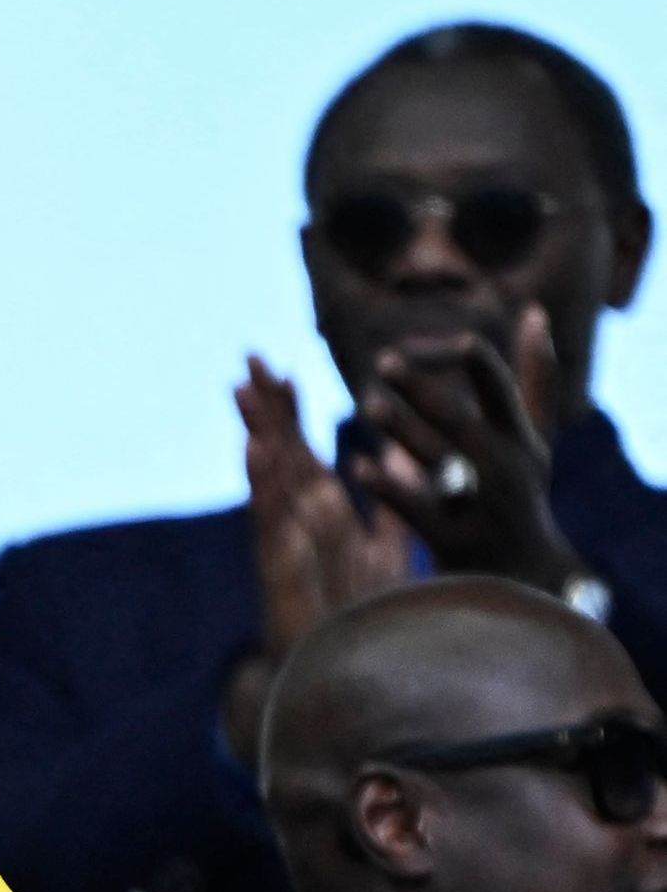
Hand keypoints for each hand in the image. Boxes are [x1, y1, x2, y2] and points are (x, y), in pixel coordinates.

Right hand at [240, 356, 416, 673]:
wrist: (344, 680)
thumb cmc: (360, 622)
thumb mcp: (384, 554)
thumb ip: (392, 508)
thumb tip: (410, 460)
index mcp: (323, 520)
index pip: (304, 456)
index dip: (293, 416)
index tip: (284, 371)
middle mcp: (300, 529)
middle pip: (280, 459)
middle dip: (266, 412)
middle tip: (250, 362)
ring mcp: (287, 551)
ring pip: (270, 485)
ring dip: (255, 439)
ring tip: (242, 395)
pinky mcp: (283, 577)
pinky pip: (272, 525)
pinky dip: (263, 487)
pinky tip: (256, 453)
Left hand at [349, 309, 576, 586]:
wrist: (519, 579)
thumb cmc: (519, 497)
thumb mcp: (532, 438)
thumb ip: (534, 379)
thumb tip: (535, 312)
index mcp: (521, 439)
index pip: (499, 386)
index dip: (471, 358)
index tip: (436, 342)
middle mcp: (506, 467)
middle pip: (463, 419)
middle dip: (425, 390)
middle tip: (384, 361)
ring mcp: (482, 505)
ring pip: (439, 460)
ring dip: (404, 429)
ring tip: (368, 405)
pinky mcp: (456, 541)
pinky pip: (418, 510)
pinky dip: (390, 486)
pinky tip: (357, 466)